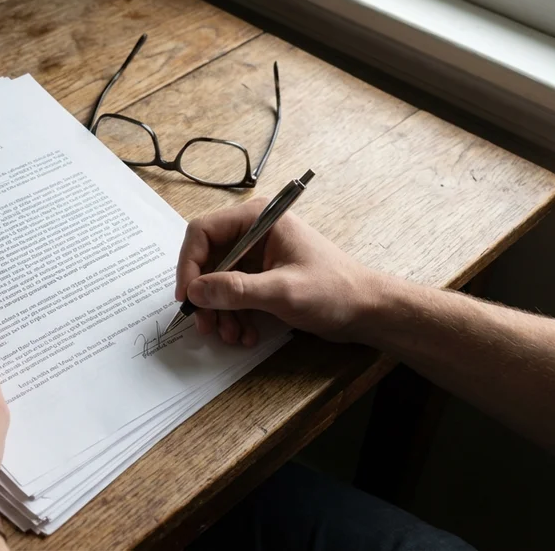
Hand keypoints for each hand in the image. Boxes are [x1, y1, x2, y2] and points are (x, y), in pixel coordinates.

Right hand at [175, 198, 383, 345]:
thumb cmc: (334, 291)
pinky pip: (233, 293)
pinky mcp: (262, 276)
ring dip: (220, 311)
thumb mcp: (283, 291)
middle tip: (206, 325)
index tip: (188, 297)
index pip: (203, 231)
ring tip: (231, 335)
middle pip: (207, 259)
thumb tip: (195, 292)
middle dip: (205, 295)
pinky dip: (234, 315)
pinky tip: (245, 334)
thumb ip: (236, 290)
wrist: (367, 310)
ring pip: (217, 281)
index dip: (189, 264)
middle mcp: (253, 232)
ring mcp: (257, 255)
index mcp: (258, 219)